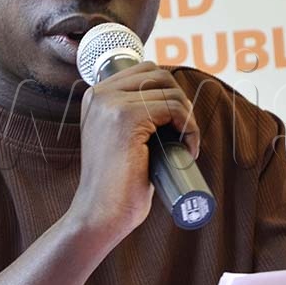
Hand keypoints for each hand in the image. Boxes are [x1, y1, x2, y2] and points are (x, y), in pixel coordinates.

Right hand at [69, 62, 199, 244]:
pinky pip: (174, 108)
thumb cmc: (116, 185)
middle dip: (180, 101)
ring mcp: (112, 104)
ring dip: (187, 118)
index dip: (168, 93)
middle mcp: (100, 94)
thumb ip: (134, 116)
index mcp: (96, 97)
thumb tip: (174, 100)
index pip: (145, 71)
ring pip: (170, 92)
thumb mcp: (120, 140)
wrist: (100, 214)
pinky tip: (187, 150)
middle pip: (159, 75)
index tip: (175, 123)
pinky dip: (189, 128)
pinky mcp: (128, 117)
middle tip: (183, 133)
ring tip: (185, 146)